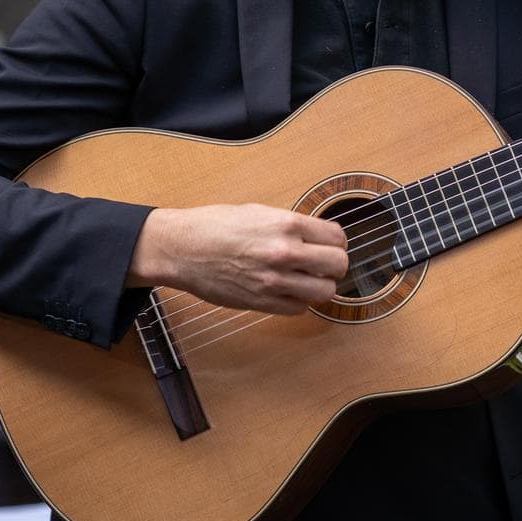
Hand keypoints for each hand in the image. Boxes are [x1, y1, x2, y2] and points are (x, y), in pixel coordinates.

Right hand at [127, 203, 348, 314]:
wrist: (183, 249)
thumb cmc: (216, 225)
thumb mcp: (260, 212)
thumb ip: (292, 226)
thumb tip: (318, 237)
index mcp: (286, 224)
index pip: (337, 237)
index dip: (336, 241)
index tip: (329, 244)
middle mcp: (285, 252)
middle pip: (338, 265)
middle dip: (334, 264)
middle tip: (323, 263)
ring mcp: (274, 280)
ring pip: (325, 291)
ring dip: (321, 285)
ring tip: (308, 278)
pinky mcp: (262, 302)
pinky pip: (300, 308)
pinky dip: (300, 301)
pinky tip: (288, 290)